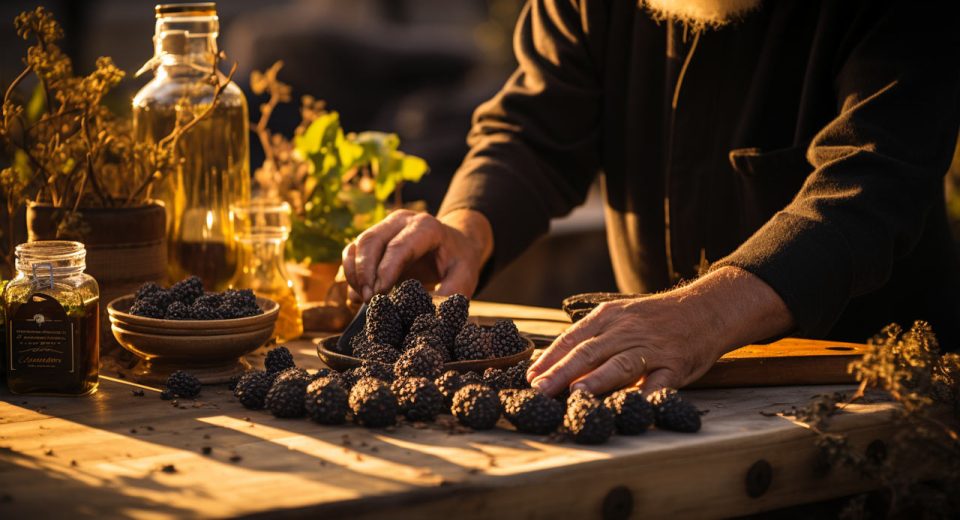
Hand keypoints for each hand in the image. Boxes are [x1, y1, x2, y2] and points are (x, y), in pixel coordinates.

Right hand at [341, 209, 493, 302]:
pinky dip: (349, 272)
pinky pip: (353, 251)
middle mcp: (402, 221)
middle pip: (371, 241)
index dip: (385, 270)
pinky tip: (357, 293)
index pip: (399, 246)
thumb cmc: (459, 261)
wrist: (456, 244)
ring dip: (354, 273)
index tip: (380, 295)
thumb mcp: (464, 277)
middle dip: (365, 273)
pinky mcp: (375, 237)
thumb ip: (449, 294)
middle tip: (369, 300)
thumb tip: (423, 312)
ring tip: (362, 299)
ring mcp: (386, 226)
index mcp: (426, 227)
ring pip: (358, 244)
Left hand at [526, 267, 794, 395]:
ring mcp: (651, 348)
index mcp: (608, 317)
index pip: (572, 338)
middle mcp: (626, 331)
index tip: (530, 377)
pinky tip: (630, 407)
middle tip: (539, 390)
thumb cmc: (655, 319)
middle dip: (561, 372)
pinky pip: (658, 383)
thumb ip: (593, 337)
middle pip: (589, 352)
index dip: (550, 359)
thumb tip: (554, 364)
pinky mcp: (675, 365)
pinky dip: (644, 395)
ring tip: (576, 395)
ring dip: (597, 380)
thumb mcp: (621, 317)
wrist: (705, 308)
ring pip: (620, 364)